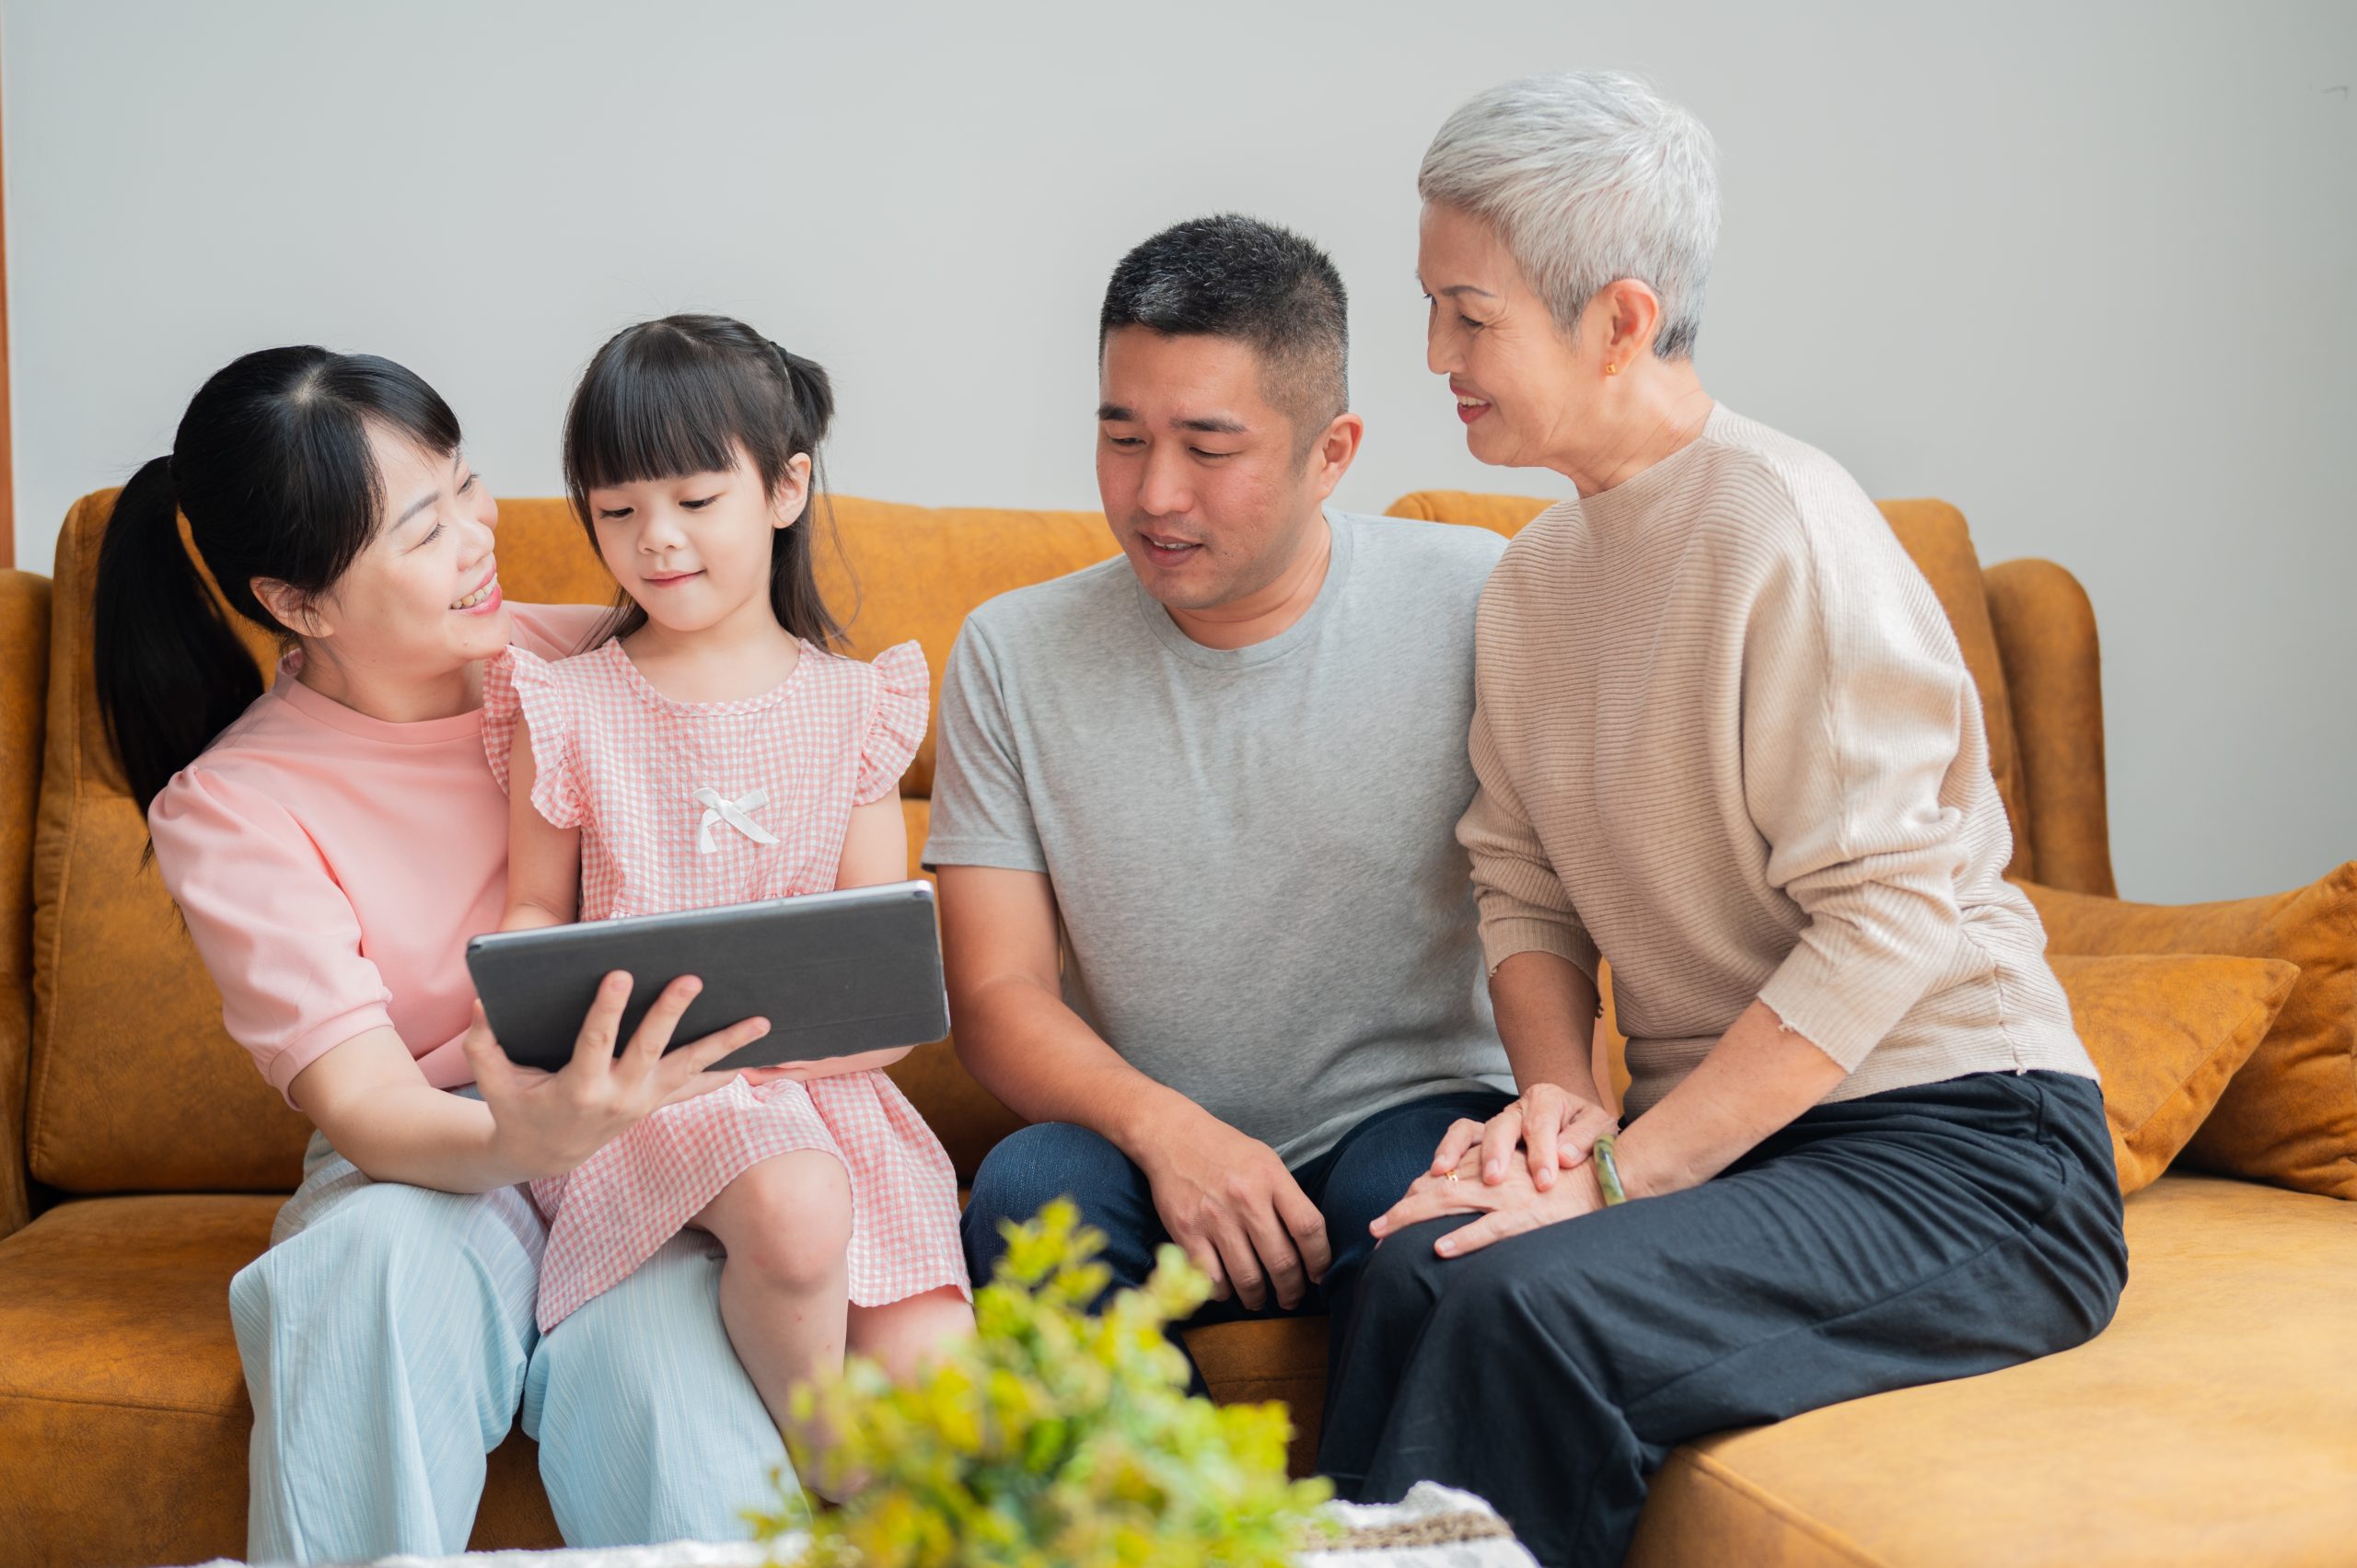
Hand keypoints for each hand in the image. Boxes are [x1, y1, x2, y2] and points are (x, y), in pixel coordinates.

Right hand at [464, 972, 771, 1179]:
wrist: (544, 1155)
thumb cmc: (516, 1108)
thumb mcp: (493, 1081)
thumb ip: (483, 1044)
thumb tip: (482, 1002)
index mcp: (579, 1087)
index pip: (595, 1042)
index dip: (607, 1009)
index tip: (619, 973)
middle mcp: (619, 1096)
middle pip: (651, 1049)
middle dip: (671, 1012)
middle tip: (692, 978)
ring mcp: (644, 1102)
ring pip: (690, 1069)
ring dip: (726, 1045)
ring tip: (762, 1020)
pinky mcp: (656, 1103)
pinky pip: (696, 1087)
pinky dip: (724, 1072)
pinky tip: (755, 1055)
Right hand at [1137, 1110, 1331, 1311]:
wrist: (1172, 1135)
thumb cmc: (1225, 1150)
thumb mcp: (1266, 1161)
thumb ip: (1286, 1197)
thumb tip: (1308, 1244)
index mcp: (1271, 1177)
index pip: (1309, 1228)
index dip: (1321, 1260)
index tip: (1319, 1275)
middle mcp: (1246, 1198)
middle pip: (1282, 1261)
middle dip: (1292, 1290)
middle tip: (1291, 1298)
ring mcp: (1215, 1217)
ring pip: (1248, 1278)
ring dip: (1258, 1298)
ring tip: (1260, 1299)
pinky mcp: (1186, 1231)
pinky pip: (1212, 1278)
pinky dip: (1223, 1293)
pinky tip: (1227, 1289)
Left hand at [1373, 1146, 1604, 1257]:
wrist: (1612, 1173)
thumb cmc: (1571, 1177)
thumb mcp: (1529, 1172)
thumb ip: (1501, 1181)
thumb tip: (1467, 1196)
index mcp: (1494, 1164)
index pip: (1444, 1177)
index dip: (1416, 1195)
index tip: (1393, 1213)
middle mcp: (1495, 1175)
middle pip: (1436, 1188)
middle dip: (1402, 1209)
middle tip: (1374, 1229)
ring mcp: (1510, 1196)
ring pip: (1451, 1202)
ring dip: (1414, 1219)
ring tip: (1385, 1235)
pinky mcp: (1529, 1216)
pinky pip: (1491, 1229)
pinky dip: (1465, 1239)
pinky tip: (1440, 1249)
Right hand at [1427, 1083, 1617, 1191]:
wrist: (1579, 1127)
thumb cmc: (1590, 1133)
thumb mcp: (1601, 1131)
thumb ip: (1586, 1140)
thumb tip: (1565, 1157)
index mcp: (1549, 1099)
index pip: (1542, 1124)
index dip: (1541, 1154)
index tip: (1544, 1182)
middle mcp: (1519, 1107)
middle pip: (1502, 1125)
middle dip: (1496, 1152)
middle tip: (1494, 1179)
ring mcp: (1499, 1122)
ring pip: (1474, 1130)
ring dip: (1458, 1151)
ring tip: (1446, 1173)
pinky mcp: (1484, 1138)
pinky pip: (1461, 1138)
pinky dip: (1447, 1151)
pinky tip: (1438, 1171)